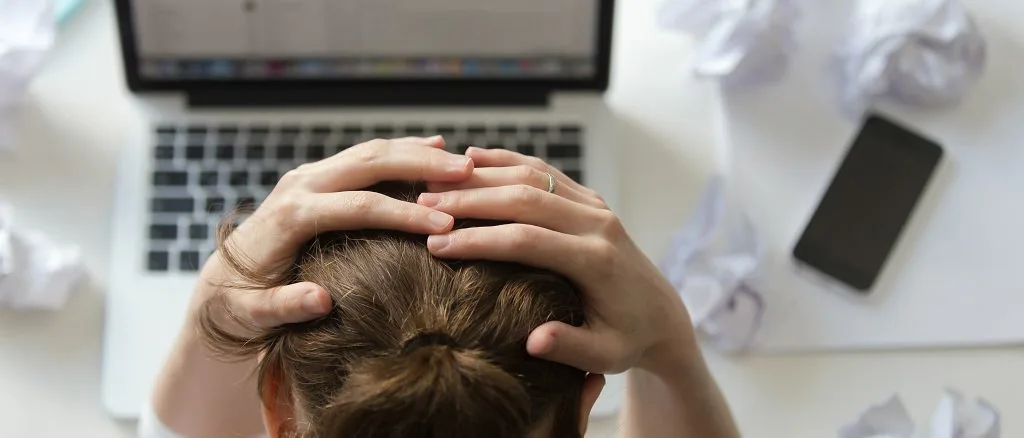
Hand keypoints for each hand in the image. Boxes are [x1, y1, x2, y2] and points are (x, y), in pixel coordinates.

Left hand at [197, 137, 472, 335]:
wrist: (219, 281)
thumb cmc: (239, 304)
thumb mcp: (252, 315)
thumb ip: (282, 307)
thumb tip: (320, 301)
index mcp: (291, 216)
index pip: (358, 206)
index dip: (404, 214)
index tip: (445, 225)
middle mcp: (300, 185)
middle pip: (370, 163)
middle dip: (421, 166)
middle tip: (467, 173)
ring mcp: (309, 176)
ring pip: (371, 152)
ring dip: (418, 153)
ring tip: (463, 162)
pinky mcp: (318, 176)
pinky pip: (366, 156)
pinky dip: (402, 150)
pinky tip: (436, 147)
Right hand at [420, 147, 697, 374]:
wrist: (662, 314)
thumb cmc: (628, 340)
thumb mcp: (606, 355)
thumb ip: (571, 347)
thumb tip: (534, 342)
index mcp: (597, 260)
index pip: (527, 240)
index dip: (479, 240)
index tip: (437, 245)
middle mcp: (597, 223)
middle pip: (525, 198)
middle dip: (470, 200)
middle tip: (422, 205)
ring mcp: (594, 205)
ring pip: (532, 175)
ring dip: (481, 176)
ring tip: (434, 183)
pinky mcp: (589, 199)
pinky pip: (544, 170)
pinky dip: (507, 161)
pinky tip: (471, 158)